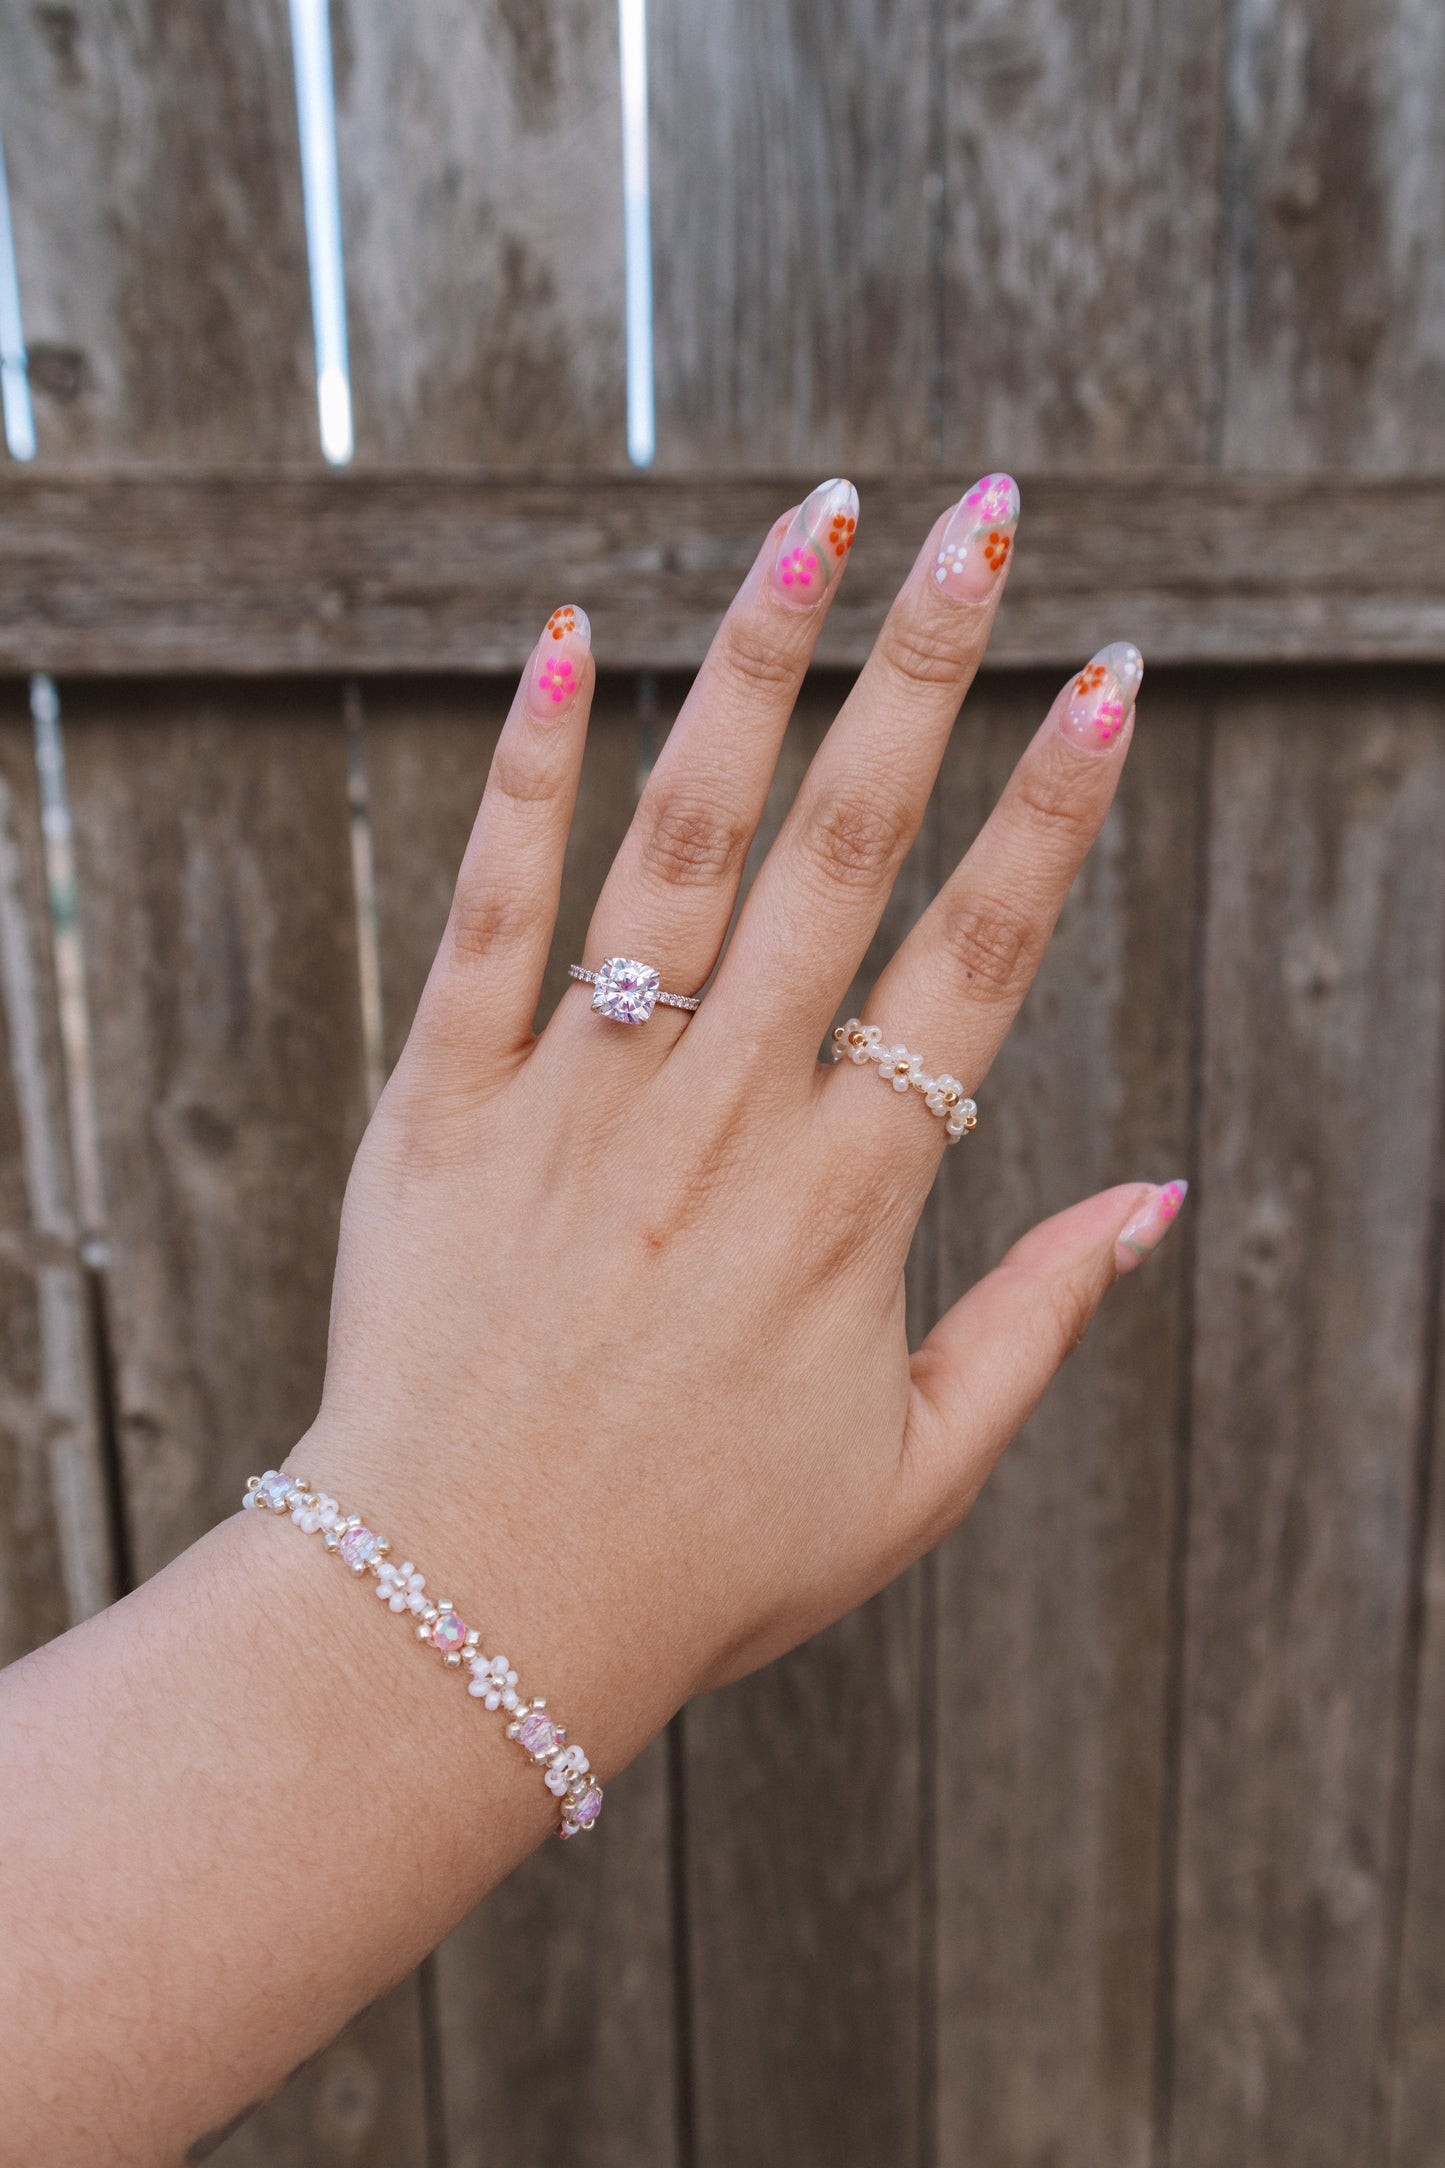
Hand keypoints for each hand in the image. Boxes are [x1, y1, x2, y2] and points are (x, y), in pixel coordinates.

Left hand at [301, 474, 1185, 1771]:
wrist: (454, 1618)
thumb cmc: (696, 1563)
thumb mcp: (910, 1478)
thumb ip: (1036, 1325)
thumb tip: (1159, 1196)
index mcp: (845, 1208)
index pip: (978, 962)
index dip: (1054, 809)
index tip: (1111, 674)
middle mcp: (718, 1123)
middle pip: (846, 855)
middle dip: (926, 669)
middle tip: (982, 518)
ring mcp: (572, 1101)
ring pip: (678, 844)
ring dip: (751, 672)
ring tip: (812, 523)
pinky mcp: (438, 1106)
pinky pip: (488, 913)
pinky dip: (524, 775)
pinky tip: (561, 639)